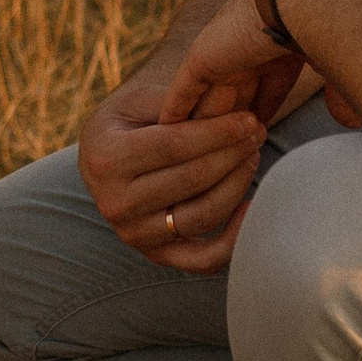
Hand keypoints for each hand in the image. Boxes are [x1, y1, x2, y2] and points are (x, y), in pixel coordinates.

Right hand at [80, 1, 303, 271]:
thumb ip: (176, 104)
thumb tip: (229, 111)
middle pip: (192, 179)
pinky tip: (250, 207)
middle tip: (259, 131)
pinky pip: (203, 260)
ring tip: (253, 156)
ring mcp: (134, 234)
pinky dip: (234, 240)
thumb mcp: (139, 100)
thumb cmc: (129, 121)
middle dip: (233, 153)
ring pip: (202, 215)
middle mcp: (114, 202)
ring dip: (237, 184)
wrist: (103, 160)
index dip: (217, 133)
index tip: (250, 119)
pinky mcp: (156, 255)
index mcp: (106, 158)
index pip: (174, 146)